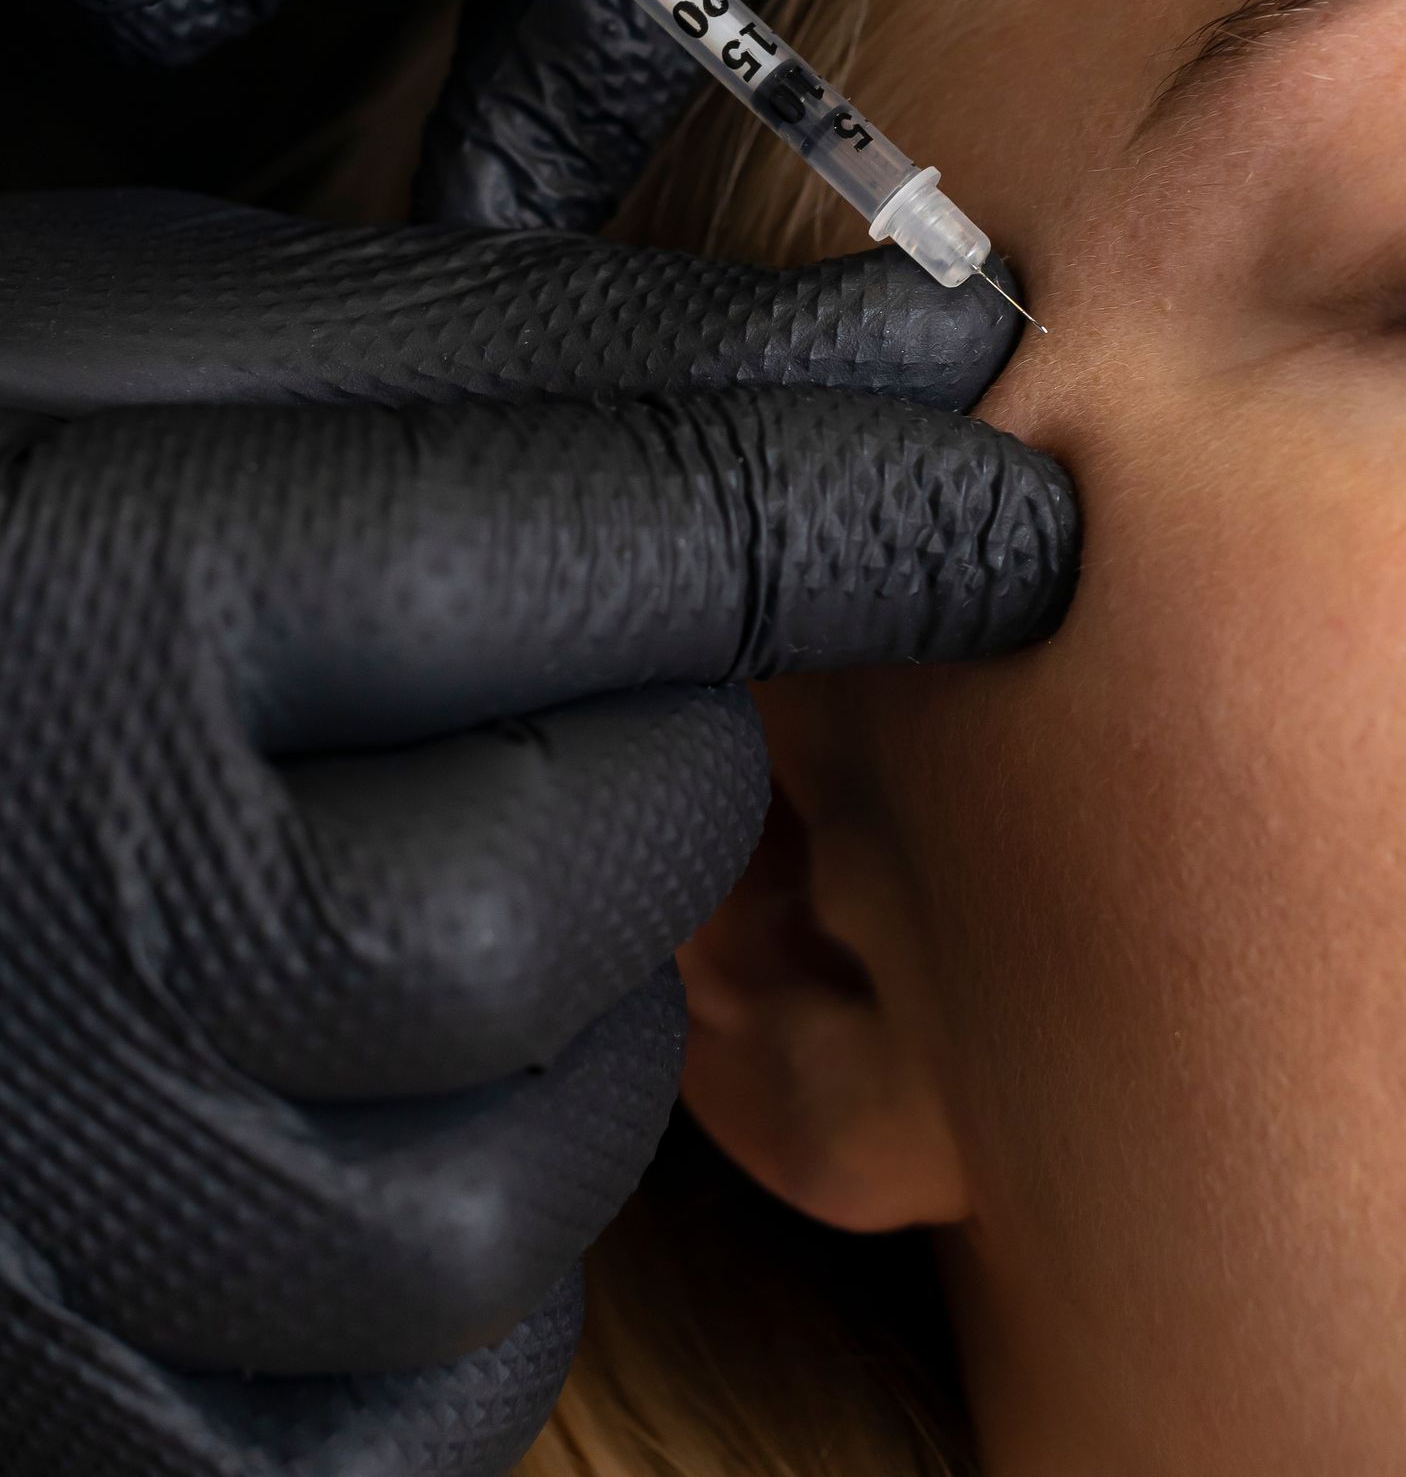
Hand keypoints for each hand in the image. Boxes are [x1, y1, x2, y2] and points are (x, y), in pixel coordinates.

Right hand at [0, 190, 1074, 1475]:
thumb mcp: (158, 355)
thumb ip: (525, 349)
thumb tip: (907, 334)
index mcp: (102, 594)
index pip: (621, 548)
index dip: (865, 517)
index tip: (1012, 518)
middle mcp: (73, 927)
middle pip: (594, 885)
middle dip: (643, 785)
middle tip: (535, 721)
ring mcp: (64, 1208)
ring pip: (535, 1172)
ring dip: (553, 1030)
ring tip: (399, 901)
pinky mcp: (82, 1411)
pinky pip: (431, 1390)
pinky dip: (461, 1258)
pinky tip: (352, 1101)